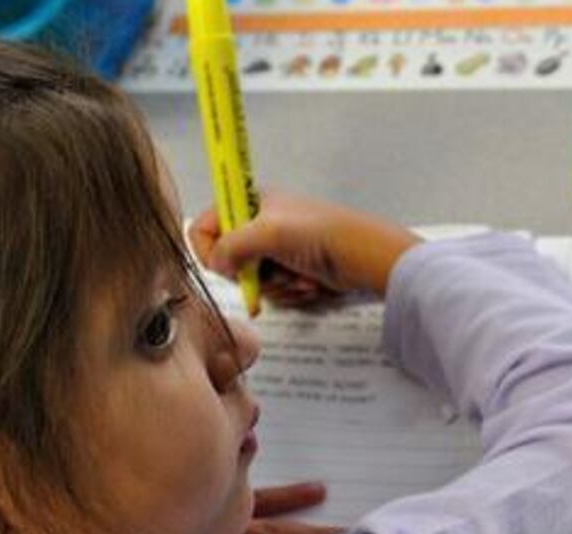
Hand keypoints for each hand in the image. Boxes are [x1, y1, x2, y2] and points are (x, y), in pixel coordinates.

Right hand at [188, 189, 421, 306]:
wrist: (365, 257)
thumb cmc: (322, 234)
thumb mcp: (269, 233)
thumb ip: (231, 246)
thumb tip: (216, 265)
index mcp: (250, 202)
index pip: (205, 227)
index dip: (209, 250)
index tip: (226, 265)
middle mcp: (260, 224)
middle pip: (229, 261)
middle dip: (253, 275)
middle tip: (274, 270)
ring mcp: (276, 250)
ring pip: (252, 282)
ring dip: (277, 286)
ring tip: (300, 275)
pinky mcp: (291, 271)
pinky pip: (274, 292)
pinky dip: (291, 292)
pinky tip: (310, 283)